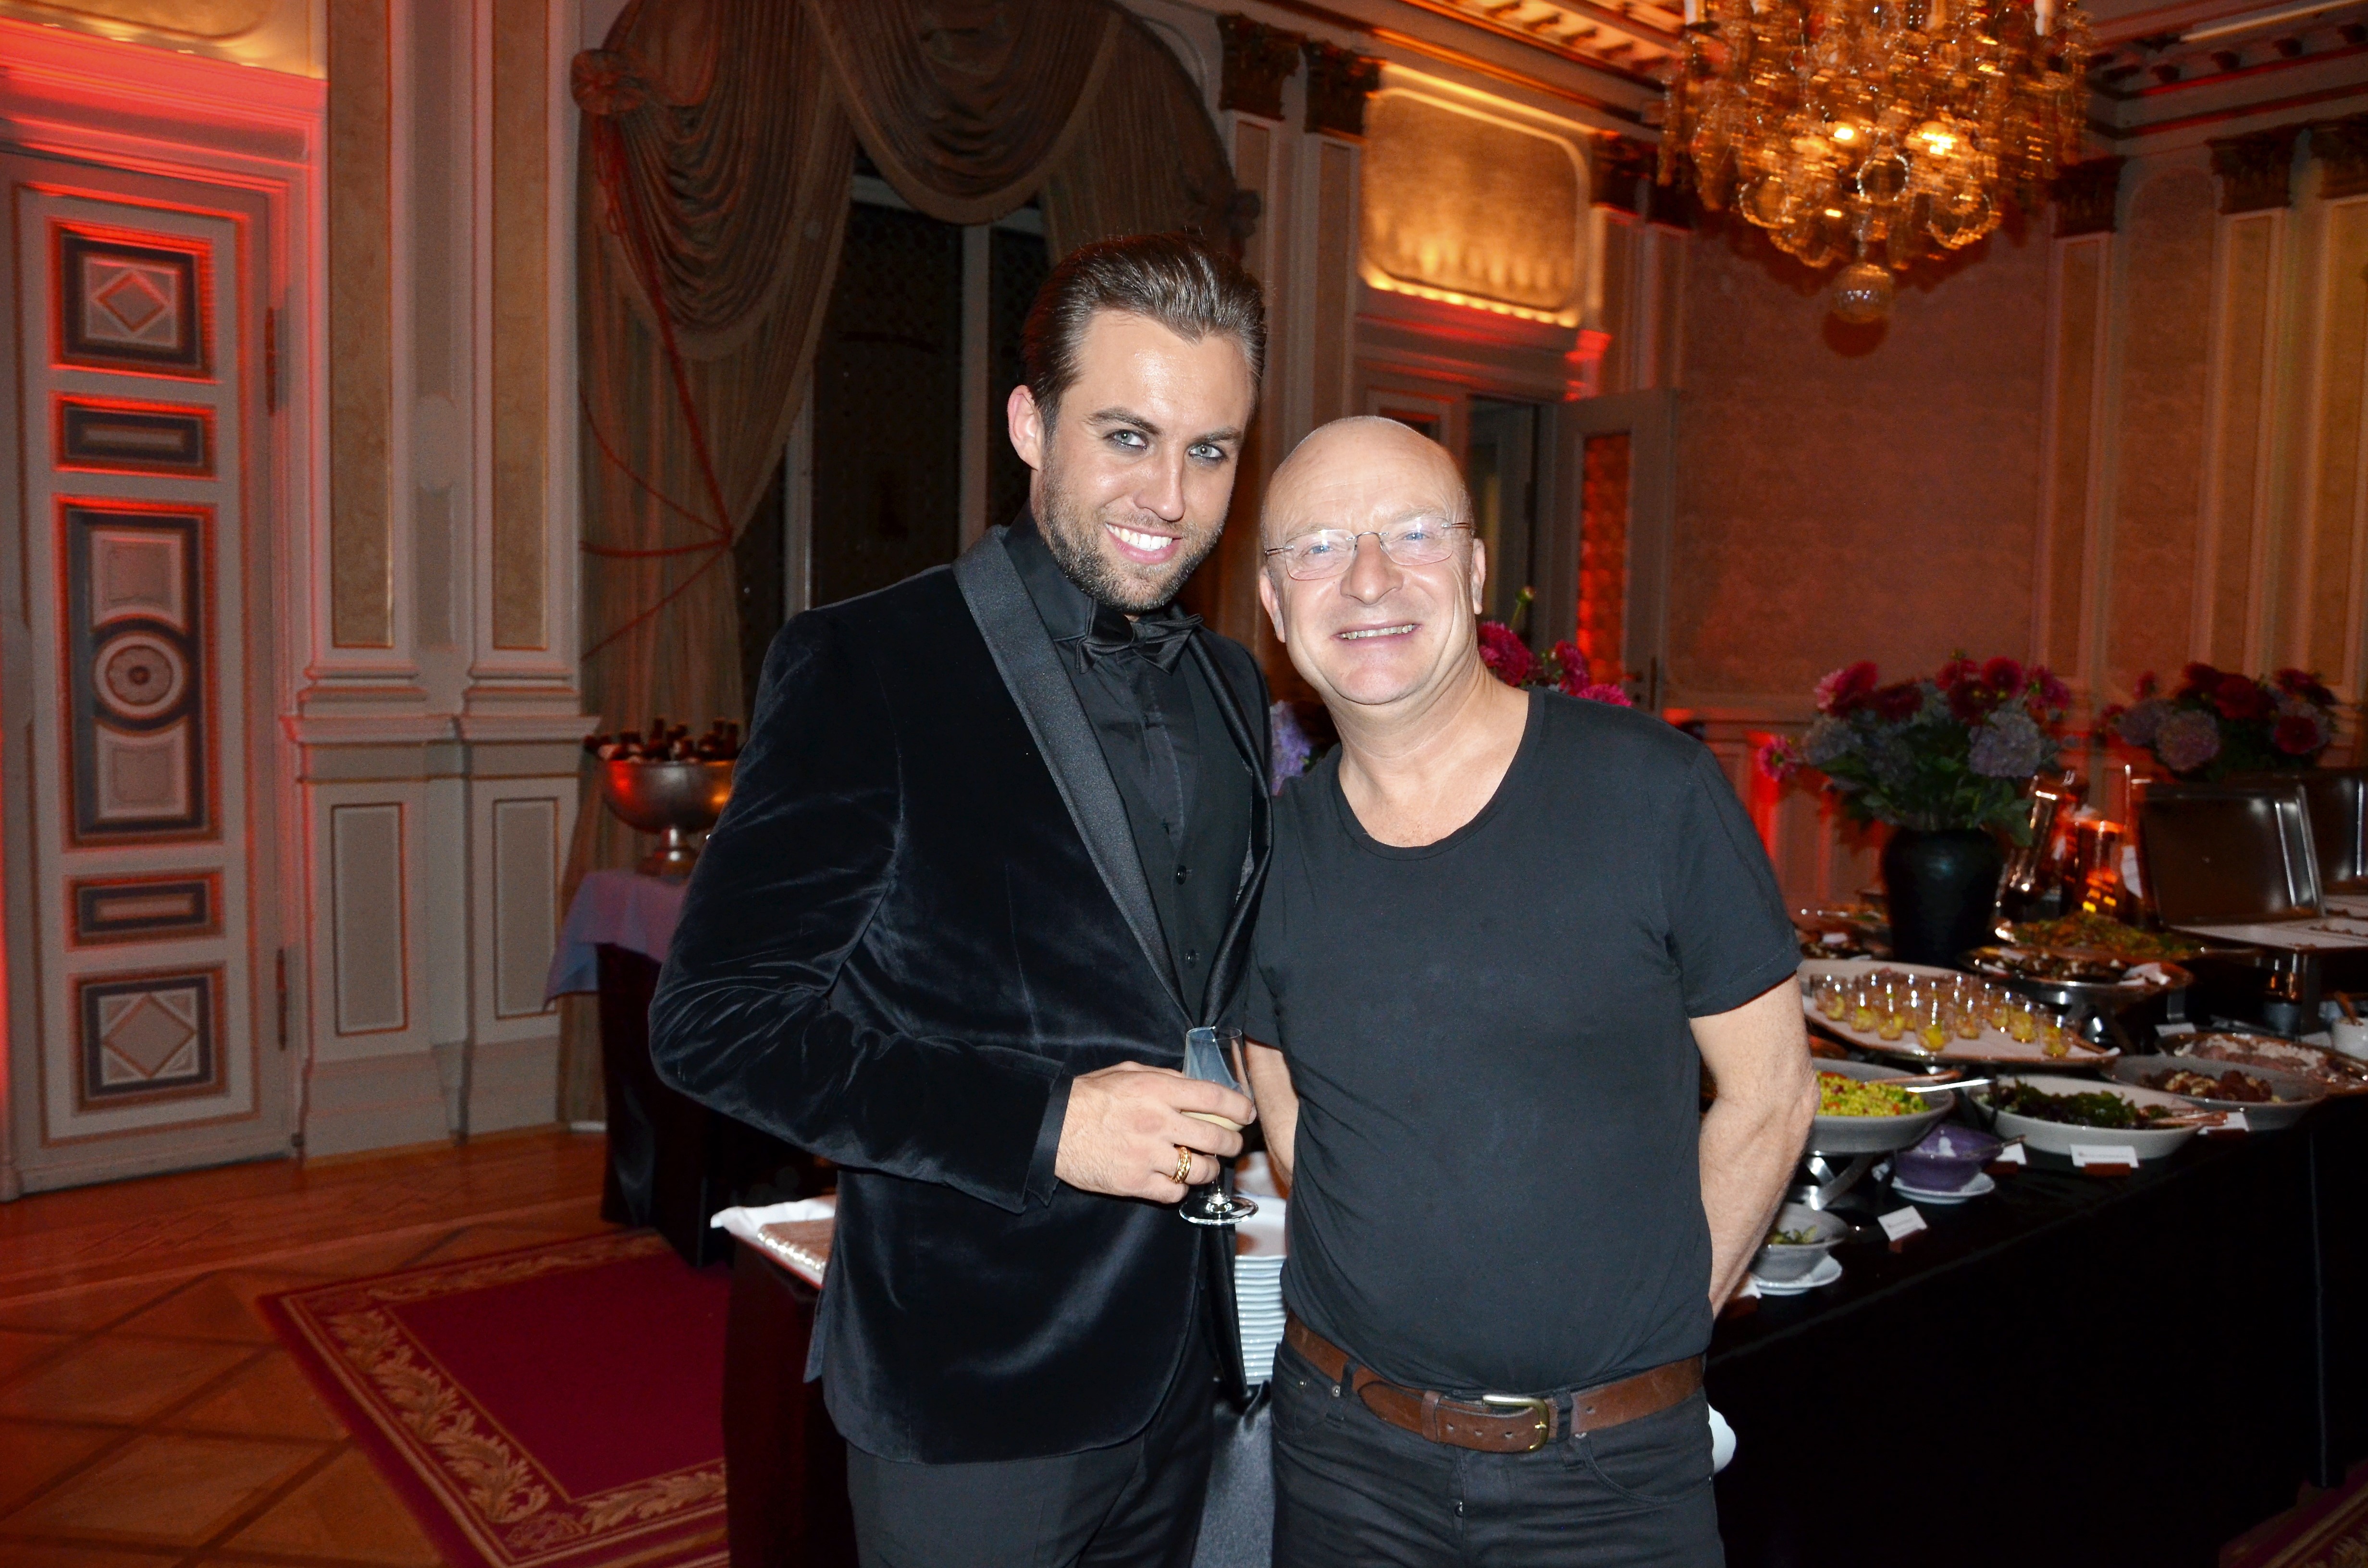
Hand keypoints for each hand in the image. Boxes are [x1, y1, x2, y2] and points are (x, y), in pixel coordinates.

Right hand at [1055, 1061, 1256, 1200]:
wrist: (1053, 1127)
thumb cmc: (1089, 1097)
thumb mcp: (1128, 1073)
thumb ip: (1165, 1077)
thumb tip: (1195, 1084)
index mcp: (1159, 1091)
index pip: (1215, 1098)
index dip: (1239, 1108)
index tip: (1246, 1115)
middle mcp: (1159, 1122)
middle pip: (1217, 1138)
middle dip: (1232, 1144)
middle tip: (1231, 1145)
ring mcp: (1149, 1155)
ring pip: (1201, 1170)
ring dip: (1208, 1169)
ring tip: (1205, 1166)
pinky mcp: (1136, 1182)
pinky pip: (1175, 1192)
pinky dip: (1180, 1188)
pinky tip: (1175, 1180)